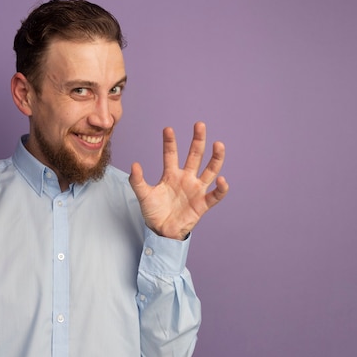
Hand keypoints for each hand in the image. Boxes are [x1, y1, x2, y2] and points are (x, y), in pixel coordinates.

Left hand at [129, 122, 228, 239]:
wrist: (161, 232)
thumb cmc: (153, 212)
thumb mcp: (143, 195)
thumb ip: (138, 181)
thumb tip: (134, 164)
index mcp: (171, 175)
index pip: (171, 154)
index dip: (170, 142)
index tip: (168, 129)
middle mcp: (186, 178)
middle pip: (195, 156)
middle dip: (197, 140)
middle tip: (199, 124)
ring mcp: (196, 190)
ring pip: (210, 170)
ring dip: (216, 158)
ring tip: (218, 144)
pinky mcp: (203, 204)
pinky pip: (215, 195)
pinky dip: (221, 188)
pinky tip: (222, 180)